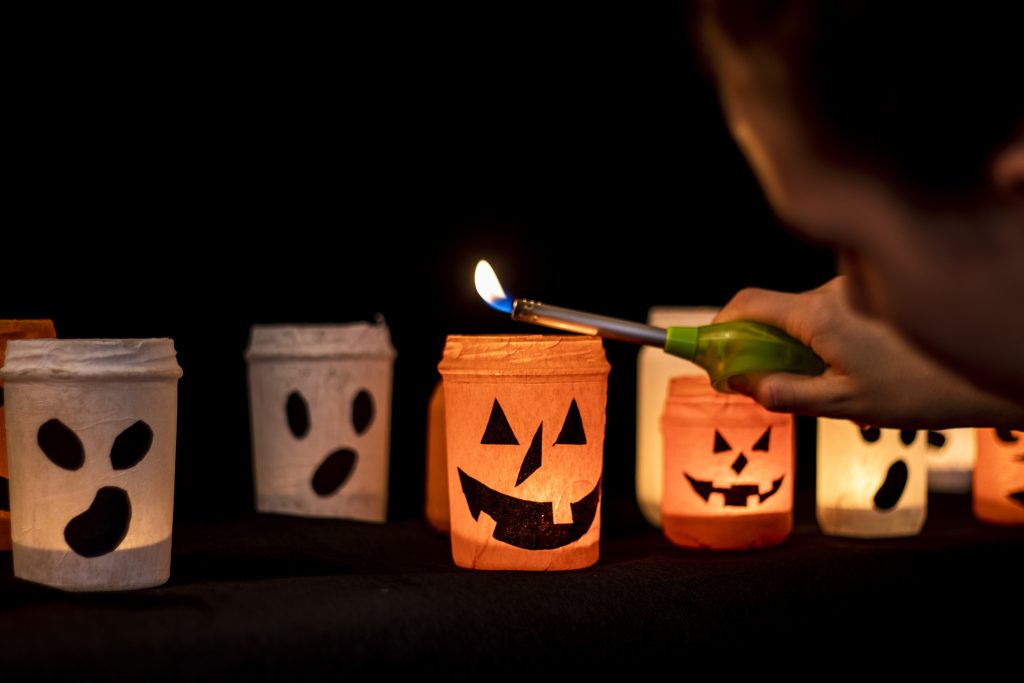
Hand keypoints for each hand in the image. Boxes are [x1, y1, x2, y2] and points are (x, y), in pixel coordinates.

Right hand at [715, 276, 1023, 428]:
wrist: (987, 376)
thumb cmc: (918, 393)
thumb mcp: (842, 404)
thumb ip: (785, 394)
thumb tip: (743, 385)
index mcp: (818, 314)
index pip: (747, 304)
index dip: (720, 326)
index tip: (711, 353)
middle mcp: (833, 292)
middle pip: (772, 311)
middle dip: (758, 346)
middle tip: (764, 385)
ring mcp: (855, 292)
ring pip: (802, 316)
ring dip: (795, 347)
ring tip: (825, 386)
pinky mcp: (873, 300)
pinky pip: (828, 316)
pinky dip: (821, 342)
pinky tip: (850, 372)